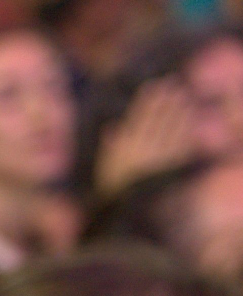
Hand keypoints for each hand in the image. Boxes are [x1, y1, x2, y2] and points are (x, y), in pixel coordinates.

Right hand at [97, 76, 197, 195]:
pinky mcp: (168, 168)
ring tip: (184, 98)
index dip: (146, 101)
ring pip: (170, 130)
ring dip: (178, 112)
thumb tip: (111, 126)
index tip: (153, 86)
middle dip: (165, 102)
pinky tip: (191, 120)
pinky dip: (186, 131)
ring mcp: (156, 158)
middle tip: (174, 85)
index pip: (137, 118)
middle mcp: (140, 150)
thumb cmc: (111, 186)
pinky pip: (179, 146)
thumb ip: (108, 145)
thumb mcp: (104, 165)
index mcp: (124, 147)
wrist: (122, 209)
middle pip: (155, 120)